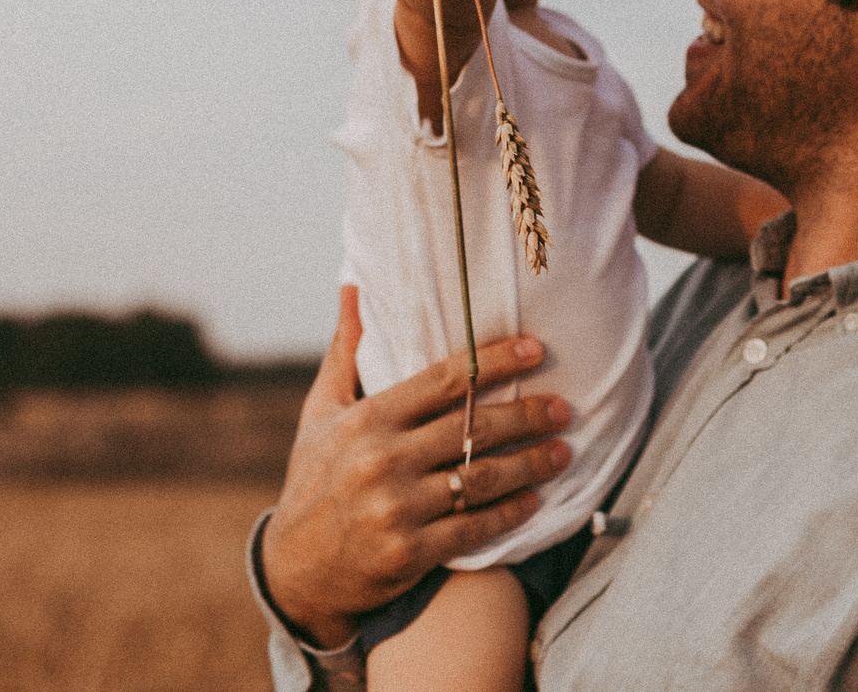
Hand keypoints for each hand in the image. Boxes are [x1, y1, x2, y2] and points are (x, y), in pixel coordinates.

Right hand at [260, 286, 572, 647]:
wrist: (294, 571)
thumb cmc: (312, 481)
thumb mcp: (320, 413)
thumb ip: (346, 352)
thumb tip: (353, 287)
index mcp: (367, 420)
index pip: (445, 381)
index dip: (496, 362)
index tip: (536, 349)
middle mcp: (382, 460)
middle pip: (473, 428)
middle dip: (526, 415)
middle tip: (563, 407)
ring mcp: (396, 509)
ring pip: (481, 478)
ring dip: (530, 464)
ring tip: (562, 451)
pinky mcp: (408, 553)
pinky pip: (472, 529)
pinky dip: (508, 514)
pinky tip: (533, 501)